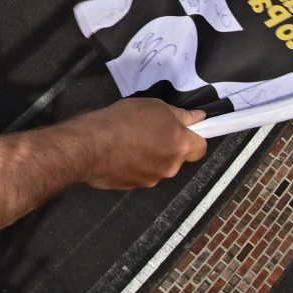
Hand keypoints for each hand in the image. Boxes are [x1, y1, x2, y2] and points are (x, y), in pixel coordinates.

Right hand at [66, 98, 208, 189]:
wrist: (91, 145)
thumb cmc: (124, 120)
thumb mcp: (154, 106)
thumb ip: (180, 115)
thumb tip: (198, 117)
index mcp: (180, 145)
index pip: (201, 147)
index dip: (194, 137)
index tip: (182, 130)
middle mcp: (170, 166)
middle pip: (177, 157)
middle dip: (167, 146)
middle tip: (147, 130)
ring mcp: (152, 179)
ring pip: (157, 166)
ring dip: (149, 156)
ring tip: (128, 141)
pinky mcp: (133, 187)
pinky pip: (139, 174)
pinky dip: (132, 165)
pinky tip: (117, 153)